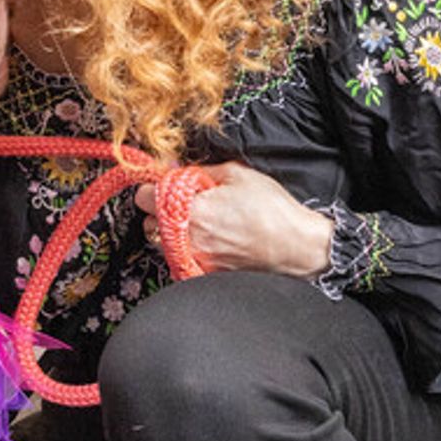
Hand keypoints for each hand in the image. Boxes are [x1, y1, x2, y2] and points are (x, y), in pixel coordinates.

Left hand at [134, 162, 333, 278]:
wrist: (296, 246)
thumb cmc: (273, 210)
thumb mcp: (237, 174)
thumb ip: (200, 171)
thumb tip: (177, 169)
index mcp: (192, 209)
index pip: (144, 198)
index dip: (153, 187)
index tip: (163, 184)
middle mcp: (189, 237)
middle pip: (148, 223)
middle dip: (158, 210)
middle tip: (180, 201)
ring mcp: (196, 257)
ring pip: (161, 243)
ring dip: (170, 230)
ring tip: (197, 220)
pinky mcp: (206, 271)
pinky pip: (181, 256)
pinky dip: (186, 246)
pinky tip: (207, 237)